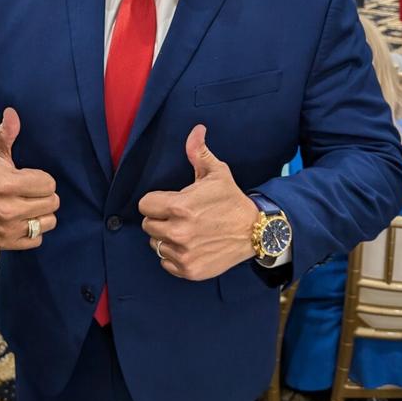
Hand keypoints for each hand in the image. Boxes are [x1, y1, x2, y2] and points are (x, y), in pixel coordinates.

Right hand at [0, 107, 59, 247]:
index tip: (29, 177)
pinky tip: (22, 219)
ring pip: (48, 222)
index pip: (49, 185)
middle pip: (52, 204)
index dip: (43, 179)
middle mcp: (6, 209)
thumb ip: (7, 131)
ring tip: (27, 205)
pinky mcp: (4, 242)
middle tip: (30, 192)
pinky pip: (36, 240)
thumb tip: (12, 112)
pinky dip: (33, 231)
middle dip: (44, 195)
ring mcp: (6, 229)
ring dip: (41, 214)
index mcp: (7, 185)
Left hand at [139, 125, 258, 279]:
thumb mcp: (217, 173)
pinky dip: (174, 256)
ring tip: (186, 231)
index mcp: (179, 206)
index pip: (145, 205)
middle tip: (179, 217)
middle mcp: (178, 232)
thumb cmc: (232, 200)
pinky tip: (190, 246)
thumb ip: (199, 152)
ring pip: (156, 245)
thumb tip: (196, 130)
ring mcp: (183, 253)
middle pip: (148, 225)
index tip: (169, 202)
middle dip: (160, 219)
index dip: (156, 202)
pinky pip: (166, 263)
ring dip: (166, 239)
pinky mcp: (189, 270)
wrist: (256, 231)